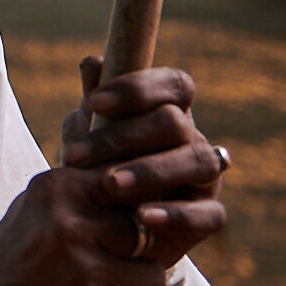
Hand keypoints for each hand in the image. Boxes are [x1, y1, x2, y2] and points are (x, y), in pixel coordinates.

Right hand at [0, 58, 226, 285]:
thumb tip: (133, 161)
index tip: (125, 222)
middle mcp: (72, 224)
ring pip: (152, 274)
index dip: (134, 206)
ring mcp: (85, 269)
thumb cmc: (11, 257)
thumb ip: (81, 184)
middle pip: (147, 231)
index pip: (128, 183)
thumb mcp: (35, 205)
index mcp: (58, 188)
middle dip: (135, 252)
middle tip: (101, 265)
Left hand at [60, 56, 227, 266]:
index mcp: (168, 111)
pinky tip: (144, 218)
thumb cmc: (96, 167)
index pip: (174, 84)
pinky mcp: (208, 216)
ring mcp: (205, 178)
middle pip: (175, 123)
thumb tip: (93, 62)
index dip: (138, 88)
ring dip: (151, 171)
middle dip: (123, 137)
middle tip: (76, 155)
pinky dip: (176, 215)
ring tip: (109, 184)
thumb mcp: (87, 133)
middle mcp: (191, 139)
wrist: (101, 223)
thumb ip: (94, 103)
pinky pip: (210, 215)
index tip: (94, 101)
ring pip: (197, 161)